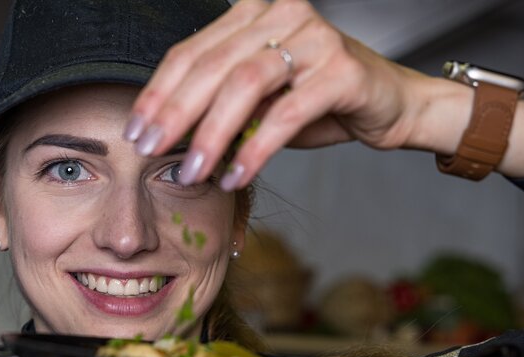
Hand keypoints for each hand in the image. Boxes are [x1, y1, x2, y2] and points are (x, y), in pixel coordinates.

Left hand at [124, 0, 435, 189]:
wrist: (389, 104)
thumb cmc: (314, 100)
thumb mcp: (257, 99)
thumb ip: (215, 102)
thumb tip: (160, 136)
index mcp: (253, 12)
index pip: (190, 51)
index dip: (158, 93)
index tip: (135, 130)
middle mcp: (283, 13)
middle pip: (211, 65)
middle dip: (175, 114)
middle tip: (151, 151)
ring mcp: (315, 37)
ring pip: (244, 84)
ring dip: (211, 133)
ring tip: (192, 171)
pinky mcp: (342, 70)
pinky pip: (285, 113)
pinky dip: (255, 149)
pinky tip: (235, 174)